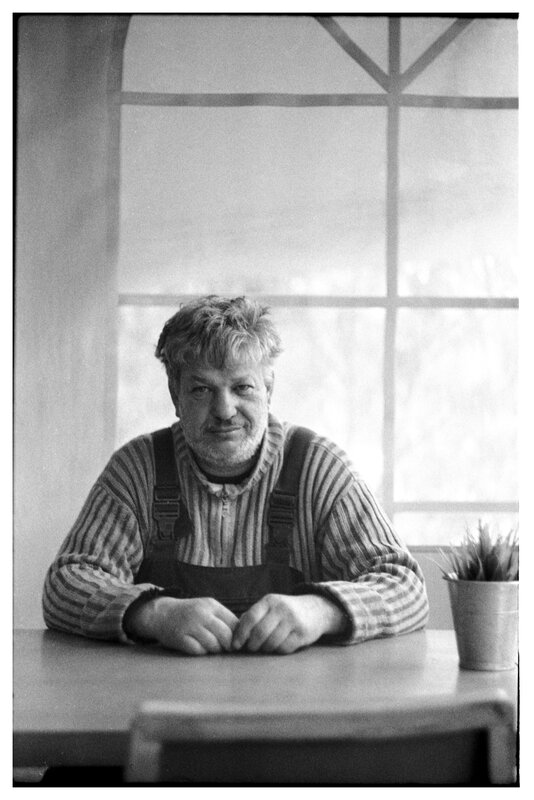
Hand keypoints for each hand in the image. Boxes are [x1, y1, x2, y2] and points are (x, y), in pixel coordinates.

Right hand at [125, 595, 238, 654]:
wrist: (161, 613)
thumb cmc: (190, 613)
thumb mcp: (207, 608)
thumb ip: (223, 618)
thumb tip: (243, 634)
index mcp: (211, 605)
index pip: (234, 622)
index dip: (238, 635)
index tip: (238, 642)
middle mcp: (201, 614)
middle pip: (226, 635)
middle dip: (228, 646)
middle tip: (226, 649)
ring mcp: (190, 626)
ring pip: (213, 645)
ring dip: (215, 650)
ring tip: (211, 648)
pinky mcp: (179, 638)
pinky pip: (198, 651)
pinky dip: (201, 652)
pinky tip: (198, 648)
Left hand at [231, 593, 345, 654]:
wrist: (316, 609)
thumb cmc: (285, 611)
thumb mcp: (270, 606)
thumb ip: (253, 616)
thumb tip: (233, 632)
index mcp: (269, 601)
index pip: (250, 618)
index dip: (240, 634)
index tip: (235, 645)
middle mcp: (281, 608)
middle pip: (260, 633)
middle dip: (252, 645)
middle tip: (251, 649)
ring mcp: (293, 620)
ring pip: (271, 642)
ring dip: (265, 649)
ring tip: (264, 648)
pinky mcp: (302, 633)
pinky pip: (284, 648)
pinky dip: (278, 651)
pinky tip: (278, 647)